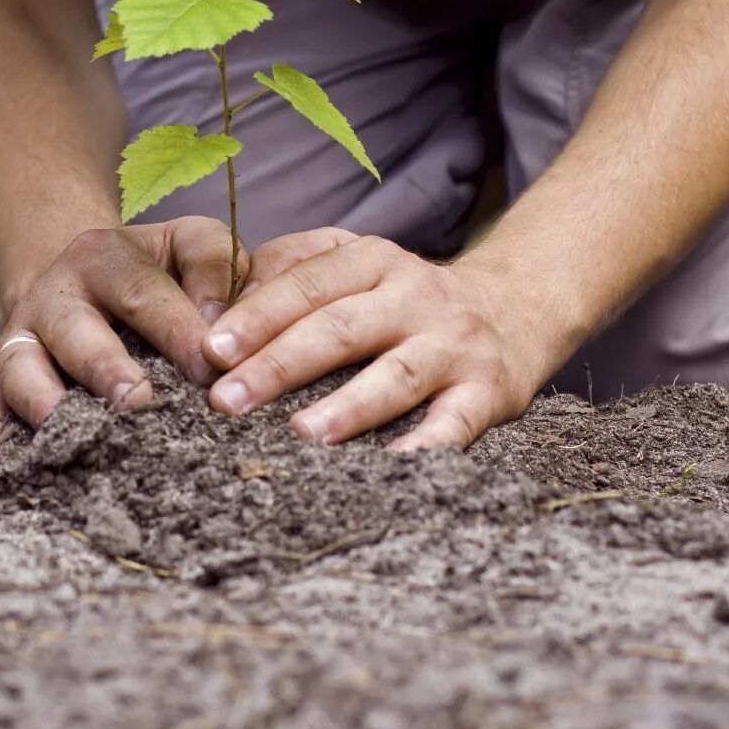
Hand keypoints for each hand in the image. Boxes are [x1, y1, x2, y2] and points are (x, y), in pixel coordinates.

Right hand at [0, 217, 241, 442]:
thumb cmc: (156, 270)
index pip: (143, 292)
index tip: (210, 369)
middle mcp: (57, 294)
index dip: (177, 330)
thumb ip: (214, 270)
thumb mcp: (187, 244)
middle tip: (139, 402)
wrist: (81, 275)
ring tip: (73, 432)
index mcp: (106, 257)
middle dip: (106, 368)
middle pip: (76, 330)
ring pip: (20, 365)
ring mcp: (23, 335)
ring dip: (44, 399)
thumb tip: (221, 332)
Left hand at [202, 228, 555, 450]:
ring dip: (348, 406)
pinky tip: (394, 467)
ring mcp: (453, 345)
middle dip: (279, 364)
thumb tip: (224, 300)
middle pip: (340, 328)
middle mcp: (414, 296)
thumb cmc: (407, 298)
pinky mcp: (488, 392)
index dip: (257, 316)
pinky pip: (456, 423)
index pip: (308, 285)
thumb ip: (295, 270)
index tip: (211, 350)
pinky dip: (428, 445)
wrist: (517, 308)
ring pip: (396, 375)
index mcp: (373, 261)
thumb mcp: (358, 263)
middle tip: (227, 401)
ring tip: (301, 434)